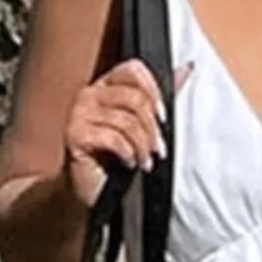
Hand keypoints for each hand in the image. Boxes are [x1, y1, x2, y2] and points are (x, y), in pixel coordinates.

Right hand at [63, 56, 194, 210]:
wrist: (92, 191)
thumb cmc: (115, 160)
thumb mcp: (142, 126)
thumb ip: (159, 97)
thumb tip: (186, 69)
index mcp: (104, 86)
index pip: (133, 69)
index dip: (153, 91)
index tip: (163, 118)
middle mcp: (89, 95)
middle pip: (134, 98)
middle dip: (153, 129)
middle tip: (158, 150)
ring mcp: (79, 113)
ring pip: (127, 121)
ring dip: (143, 146)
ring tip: (145, 162)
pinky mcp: (75, 134)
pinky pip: (113, 138)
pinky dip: (128, 154)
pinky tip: (129, 163)